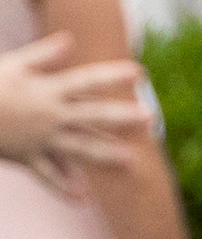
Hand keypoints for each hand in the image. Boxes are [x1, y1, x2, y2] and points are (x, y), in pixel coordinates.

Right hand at [0, 33, 149, 173]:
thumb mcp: (13, 65)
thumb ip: (43, 54)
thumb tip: (70, 39)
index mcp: (48, 89)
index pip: (88, 80)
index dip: (113, 76)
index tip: (139, 73)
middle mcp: (49, 116)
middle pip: (93, 116)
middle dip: (122, 118)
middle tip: (150, 119)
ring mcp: (39, 139)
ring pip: (78, 148)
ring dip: (105, 155)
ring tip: (132, 161)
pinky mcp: (26, 158)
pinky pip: (48, 175)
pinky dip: (64, 187)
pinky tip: (82, 198)